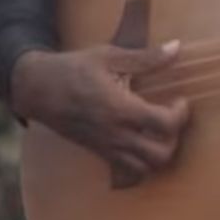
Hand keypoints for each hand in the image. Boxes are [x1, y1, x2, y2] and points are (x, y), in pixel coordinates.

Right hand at [10, 43, 190, 183]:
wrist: (38, 89)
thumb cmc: (73, 69)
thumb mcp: (109, 56)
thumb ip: (146, 57)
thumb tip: (176, 48)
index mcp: (120, 108)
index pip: (165, 124)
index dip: (181, 114)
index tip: (178, 100)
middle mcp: (115, 134)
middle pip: (161, 154)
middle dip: (174, 139)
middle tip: (170, 119)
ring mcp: (106, 147)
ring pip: (146, 169)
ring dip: (159, 154)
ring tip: (157, 133)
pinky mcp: (98, 153)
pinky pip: (128, 171)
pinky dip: (142, 164)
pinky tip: (141, 143)